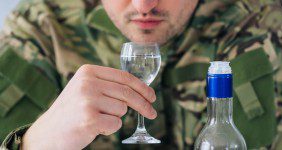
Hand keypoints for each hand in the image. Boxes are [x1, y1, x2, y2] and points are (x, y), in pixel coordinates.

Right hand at [21, 64, 156, 149]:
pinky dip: (109, 129)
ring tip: (97, 119)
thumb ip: (107, 85)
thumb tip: (140, 89)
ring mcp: (88, 100)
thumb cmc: (72, 112)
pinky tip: (93, 127)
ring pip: (122, 110)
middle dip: (144, 104)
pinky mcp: (89, 119)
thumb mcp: (85, 89)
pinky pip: (115, 124)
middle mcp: (87, 83)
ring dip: (115, 118)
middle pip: (128, 93)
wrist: (47, 133)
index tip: (152, 96)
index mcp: (88, 72)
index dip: (142, 87)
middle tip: (152, 113)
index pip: (124, 77)